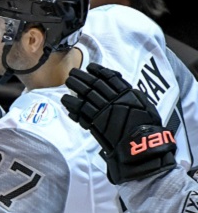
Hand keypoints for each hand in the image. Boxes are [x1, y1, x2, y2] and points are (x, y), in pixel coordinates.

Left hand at [63, 62, 175, 183]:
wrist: (140, 146)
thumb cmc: (146, 127)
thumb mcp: (144, 106)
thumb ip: (131, 96)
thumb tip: (121, 89)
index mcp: (128, 94)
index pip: (111, 78)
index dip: (99, 71)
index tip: (90, 67)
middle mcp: (114, 99)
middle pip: (95, 84)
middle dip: (82, 76)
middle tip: (73, 72)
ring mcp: (103, 110)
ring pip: (86, 94)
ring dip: (75, 86)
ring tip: (68, 81)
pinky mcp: (95, 122)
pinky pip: (81, 110)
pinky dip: (72, 104)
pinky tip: (66, 99)